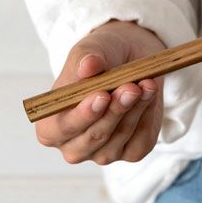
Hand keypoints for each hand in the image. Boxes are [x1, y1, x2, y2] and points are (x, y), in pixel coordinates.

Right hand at [35, 20, 165, 164]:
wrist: (128, 61)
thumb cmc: (100, 60)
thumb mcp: (91, 50)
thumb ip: (87, 58)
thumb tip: (88, 65)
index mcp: (51, 127)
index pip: (62, 128)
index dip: (83, 114)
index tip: (102, 95)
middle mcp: (74, 146)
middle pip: (95, 136)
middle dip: (116, 110)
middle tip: (132, 87)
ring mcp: (103, 153)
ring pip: (120, 137)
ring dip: (136, 109)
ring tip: (146, 84)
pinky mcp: (131, 152)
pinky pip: (141, 141)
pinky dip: (148, 117)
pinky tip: (150, 94)